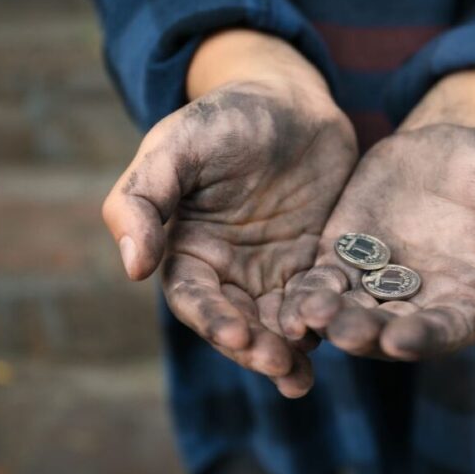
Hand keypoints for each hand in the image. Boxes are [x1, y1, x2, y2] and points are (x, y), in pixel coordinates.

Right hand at [102, 31, 356, 395]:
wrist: (289, 98)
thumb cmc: (224, 116)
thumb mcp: (176, 146)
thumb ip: (143, 199)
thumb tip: (132, 268)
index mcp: (189, 249)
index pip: (194, 297)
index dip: (211, 319)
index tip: (235, 334)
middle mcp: (229, 270)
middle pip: (237, 322)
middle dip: (255, 347)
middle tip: (280, 364)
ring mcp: (274, 270)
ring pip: (278, 323)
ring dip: (289, 351)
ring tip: (303, 376)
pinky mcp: (315, 263)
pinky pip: (320, 300)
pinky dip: (327, 322)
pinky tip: (342, 336)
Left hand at [279, 123, 474, 359]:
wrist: (446, 147)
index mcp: (467, 300)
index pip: (448, 328)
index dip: (427, 336)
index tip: (403, 339)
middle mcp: (418, 303)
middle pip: (390, 328)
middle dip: (368, 332)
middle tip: (345, 331)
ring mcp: (375, 285)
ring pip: (348, 311)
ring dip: (328, 318)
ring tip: (308, 315)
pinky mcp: (340, 260)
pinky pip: (320, 283)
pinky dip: (305, 293)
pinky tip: (286, 301)